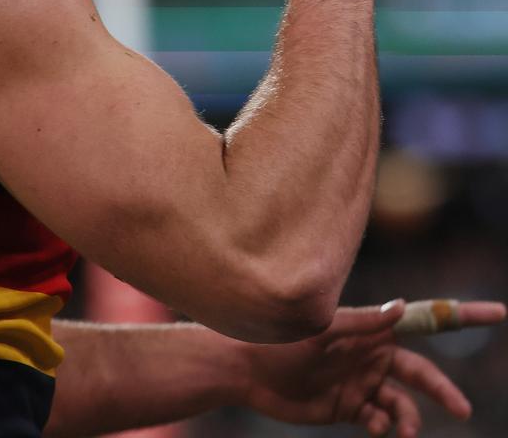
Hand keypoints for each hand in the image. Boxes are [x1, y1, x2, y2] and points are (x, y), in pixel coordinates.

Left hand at [238, 299, 505, 436]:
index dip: (460, 316)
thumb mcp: (321, 329)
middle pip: (421, 371)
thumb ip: (362, 322)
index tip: (498, 314)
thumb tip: (401, 305)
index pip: (423, 319)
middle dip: (442, 389)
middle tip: (462, 409)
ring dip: (409, 418)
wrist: (247, 371)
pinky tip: (375, 427)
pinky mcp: (349, 406)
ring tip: (399, 430)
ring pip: (404, 402)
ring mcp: (362, 380)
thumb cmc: (281, 340)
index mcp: (372, 327)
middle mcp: (372, 353)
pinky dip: (386, 427)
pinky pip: (382, 420)